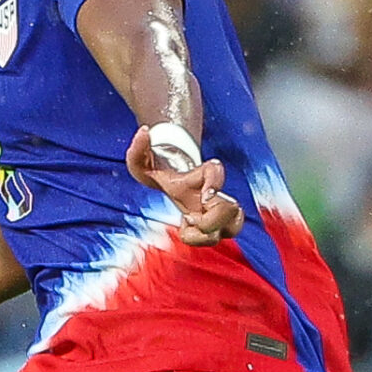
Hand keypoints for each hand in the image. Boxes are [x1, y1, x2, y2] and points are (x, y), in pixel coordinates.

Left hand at [126, 127, 241, 246]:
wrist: (169, 174)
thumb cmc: (157, 167)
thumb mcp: (142, 158)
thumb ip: (138, 147)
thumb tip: (143, 132)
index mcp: (199, 173)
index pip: (216, 172)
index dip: (215, 183)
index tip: (205, 196)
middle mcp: (212, 191)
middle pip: (232, 208)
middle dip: (213, 220)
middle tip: (190, 219)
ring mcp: (213, 209)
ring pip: (233, 227)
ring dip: (212, 233)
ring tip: (189, 226)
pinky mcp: (210, 223)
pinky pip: (218, 236)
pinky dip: (202, 239)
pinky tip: (185, 229)